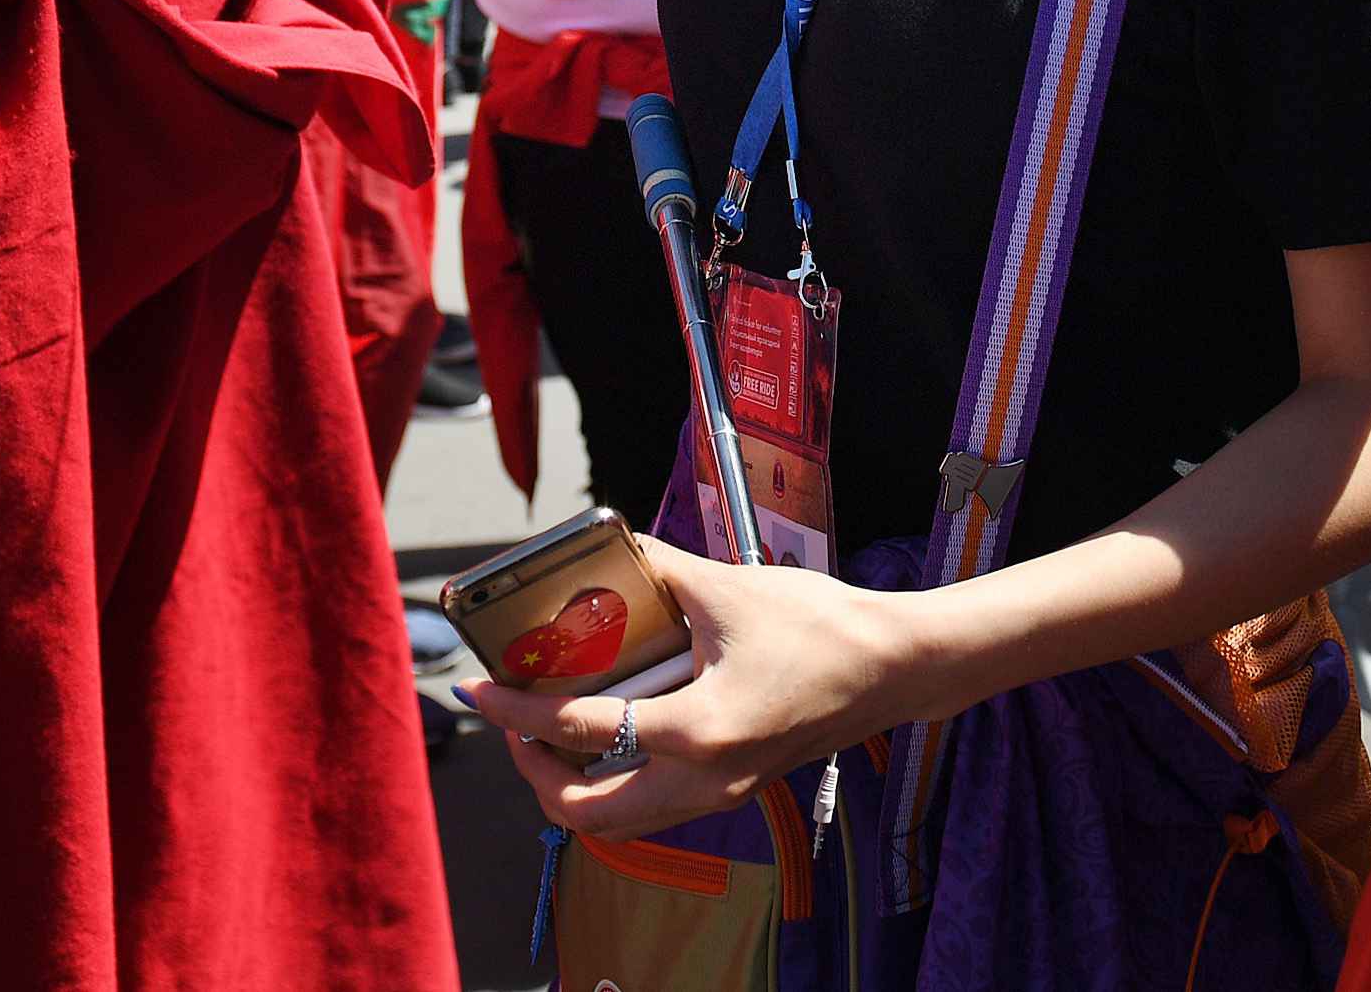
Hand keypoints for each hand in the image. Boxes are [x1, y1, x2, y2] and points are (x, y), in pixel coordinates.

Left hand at [458, 537, 947, 839]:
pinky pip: (651, 806)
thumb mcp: (727, 588)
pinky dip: (613, 779)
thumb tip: (606, 550)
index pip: (581, 730)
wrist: (892, 667)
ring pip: (618, 820)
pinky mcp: (732, 788)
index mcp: (697, 731)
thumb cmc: (821, 626)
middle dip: (534, 771)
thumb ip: (657, 570)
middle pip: (585, 813)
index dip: (516, 709)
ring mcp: (719, 793)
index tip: (477, 688)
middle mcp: (703, 779)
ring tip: (549, 727)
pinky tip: (607, 726)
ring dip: (571, 782)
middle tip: (513, 720)